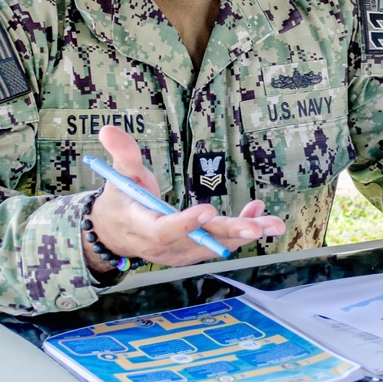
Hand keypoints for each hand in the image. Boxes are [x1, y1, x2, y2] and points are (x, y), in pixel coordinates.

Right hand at [84, 126, 284, 271]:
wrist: (116, 234)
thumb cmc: (121, 201)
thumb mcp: (119, 177)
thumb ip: (122, 155)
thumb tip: (108, 129)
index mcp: (144, 228)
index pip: (165, 230)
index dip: (186, 223)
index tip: (208, 210)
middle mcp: (166, 247)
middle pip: (200, 241)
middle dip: (230, 233)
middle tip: (257, 228)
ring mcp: (182, 252)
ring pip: (217, 244)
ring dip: (246, 233)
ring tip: (273, 223)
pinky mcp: (195, 251)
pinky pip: (220, 242)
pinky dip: (241, 228)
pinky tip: (260, 211)